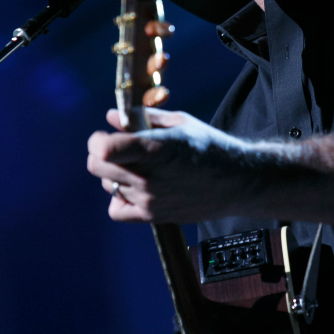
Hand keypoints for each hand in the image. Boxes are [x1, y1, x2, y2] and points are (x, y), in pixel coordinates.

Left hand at [87, 108, 258, 223]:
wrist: (237, 181)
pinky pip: (117, 210)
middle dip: (102, 153)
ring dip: (115, 174)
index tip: (106, 135)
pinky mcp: (153, 216)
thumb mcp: (180, 123)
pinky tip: (135, 189)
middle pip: (97, 166)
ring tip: (138, 167)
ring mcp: (149, 199)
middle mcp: (148, 177)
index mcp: (155, 148)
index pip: (103, 149)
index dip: (98, 140)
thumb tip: (111, 116)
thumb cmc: (210, 147)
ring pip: (108, 184)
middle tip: (118, 149)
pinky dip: (120, 199)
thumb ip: (142, 119)